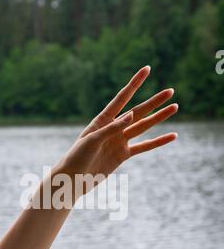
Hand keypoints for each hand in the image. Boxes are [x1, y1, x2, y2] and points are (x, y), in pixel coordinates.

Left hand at [55, 66, 177, 195]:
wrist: (73, 179)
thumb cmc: (77, 157)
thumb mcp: (92, 141)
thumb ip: (112, 129)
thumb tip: (132, 115)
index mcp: (102, 119)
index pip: (122, 98)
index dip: (135, 84)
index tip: (147, 70)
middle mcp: (113, 128)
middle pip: (138, 111)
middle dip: (154, 101)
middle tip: (170, 91)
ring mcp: (119, 141)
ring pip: (144, 127)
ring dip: (159, 118)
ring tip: (174, 107)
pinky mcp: (123, 155)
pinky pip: (144, 146)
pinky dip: (158, 142)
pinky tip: (172, 135)